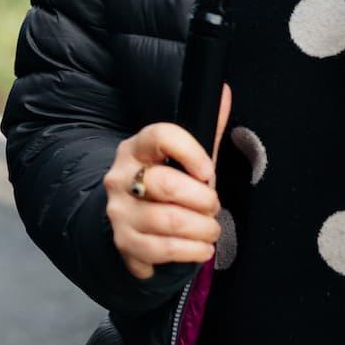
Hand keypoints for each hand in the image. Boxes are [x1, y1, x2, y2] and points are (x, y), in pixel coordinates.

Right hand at [103, 85, 231, 280]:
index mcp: (137, 148)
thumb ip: (207, 129)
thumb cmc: (165, 184)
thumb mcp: (184, 157)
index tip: (208, 170)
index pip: (159, 136)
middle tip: (213, 207)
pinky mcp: (124, 243)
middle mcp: (121, 177)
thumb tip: (225, 91)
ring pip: (167, 222)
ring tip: (211, 230)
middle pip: (166, 185)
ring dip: (202, 230)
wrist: (128, 218)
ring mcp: (119, 211)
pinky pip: (160, 251)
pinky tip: (199, 249)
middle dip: (203, 201)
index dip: (189, 151)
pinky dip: (189, 253)